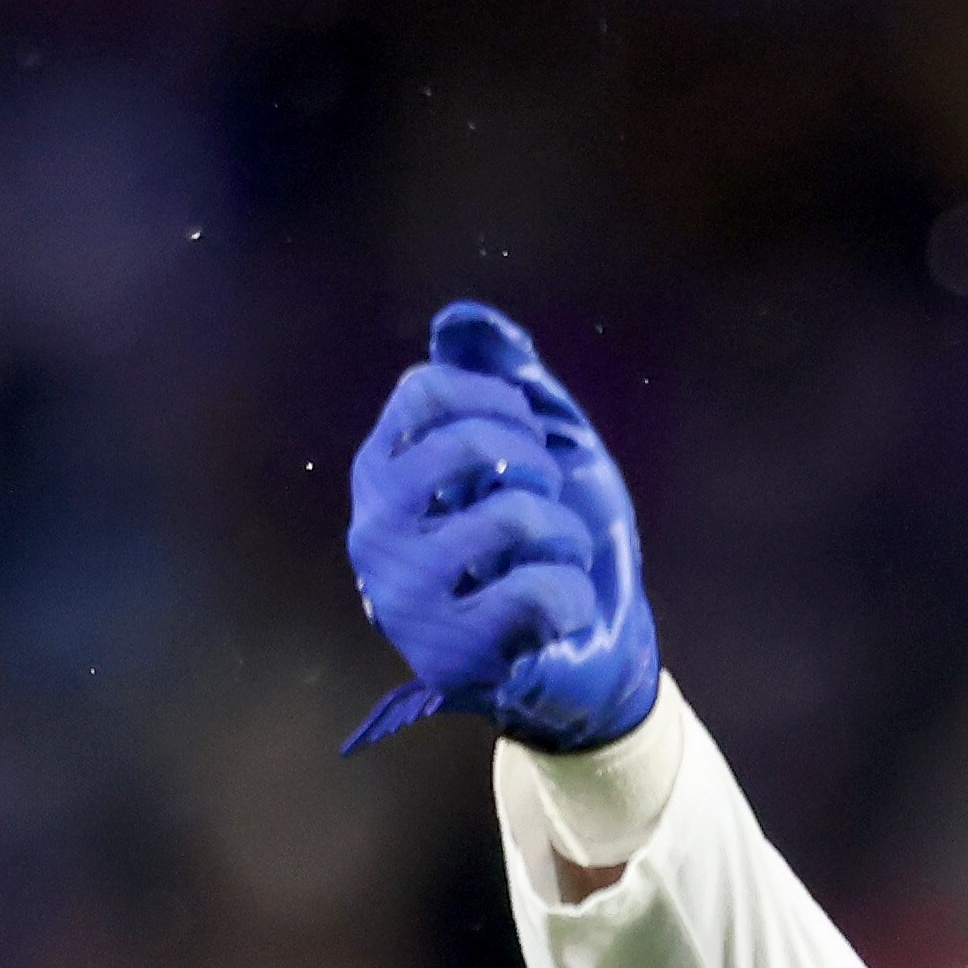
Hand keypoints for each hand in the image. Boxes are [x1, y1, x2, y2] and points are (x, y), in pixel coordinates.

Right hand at [343, 301, 660, 752]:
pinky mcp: (447, 652)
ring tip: (556, 561)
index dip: (501, 405)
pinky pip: (538, 587)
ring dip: (567, 534)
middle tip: (547, 506)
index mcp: (385, 470)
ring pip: (514, 514)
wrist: (591, 652)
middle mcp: (376, 527)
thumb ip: (504, 376)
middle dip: (539, 466)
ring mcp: (403, 593)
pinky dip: (575, 595)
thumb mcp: (544, 445)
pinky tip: (561, 615)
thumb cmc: (558, 542)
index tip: (526, 444)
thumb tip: (463, 315)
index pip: (428, 390)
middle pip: (469, 442)